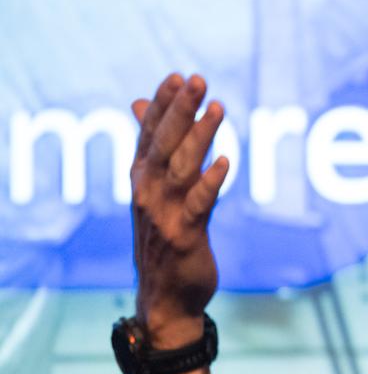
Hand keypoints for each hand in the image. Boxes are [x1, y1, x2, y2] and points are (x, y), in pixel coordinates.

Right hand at [130, 74, 228, 346]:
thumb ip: (152, 149)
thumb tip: (137, 104)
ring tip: (217, 108)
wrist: (165, 296)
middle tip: (196, 79)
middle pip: (164, 143)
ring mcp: (165, 213)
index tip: (176, 76)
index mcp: (141, 178)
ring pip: (182, 167)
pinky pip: (199, 204)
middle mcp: (148, 192)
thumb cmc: (163, 239)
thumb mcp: (152, 191)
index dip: (162, 104)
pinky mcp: (185, 235)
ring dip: (200, 136)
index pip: (149, 133)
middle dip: (180, 110)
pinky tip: (225, 161)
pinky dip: (211, 182)